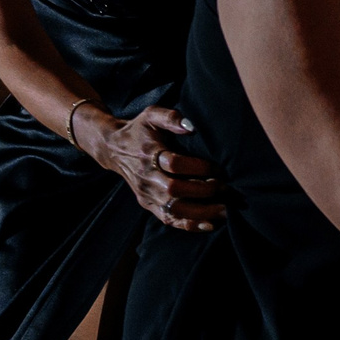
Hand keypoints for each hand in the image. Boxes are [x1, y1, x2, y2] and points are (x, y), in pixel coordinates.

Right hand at [75, 103, 225, 230]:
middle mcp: (146, 177)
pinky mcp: (148, 205)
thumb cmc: (139, 130)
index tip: (218, 167)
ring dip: (201, 212)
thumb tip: (191, 126)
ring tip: (225, 210)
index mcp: (148, 154)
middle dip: (203, 190)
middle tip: (226, 187)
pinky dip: (189, 225)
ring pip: (173, 209)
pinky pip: (168, 219)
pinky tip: (210, 224)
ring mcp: (146, 194)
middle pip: (175, 189)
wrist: (113, 149)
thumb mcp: (151, 115)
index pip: (174, 164)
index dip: (199, 167)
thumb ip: (171, 117)